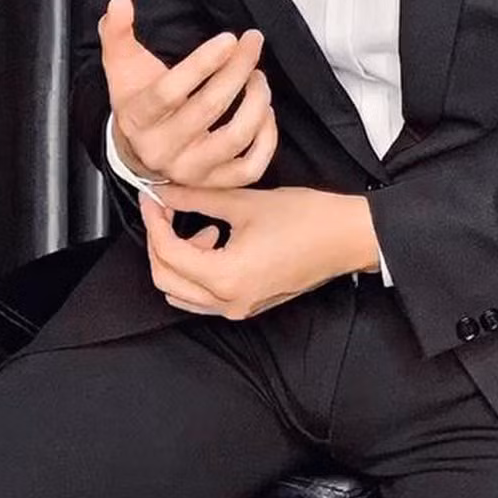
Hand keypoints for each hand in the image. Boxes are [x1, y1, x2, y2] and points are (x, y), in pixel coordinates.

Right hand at [98, 0, 277, 187]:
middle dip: (237, 70)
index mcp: (138, 118)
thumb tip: (119, 1)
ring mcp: (190, 171)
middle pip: (208, 108)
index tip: (229, 39)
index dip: (203, 63)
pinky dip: (267, 138)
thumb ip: (117, 32)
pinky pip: (251, 167)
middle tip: (252, 43)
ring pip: (234, 139)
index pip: (170, 92)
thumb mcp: (121, 65)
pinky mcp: (215, 183)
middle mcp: (162, 150)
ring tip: (258, 76)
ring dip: (256, 102)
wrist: (139, 149)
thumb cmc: (137, 99)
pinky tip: (265, 111)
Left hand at [139, 185, 378, 317]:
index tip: (151, 196)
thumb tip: (165, 190)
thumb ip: (199, 196)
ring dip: (178, 257)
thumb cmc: (306, 219)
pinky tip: (215, 238)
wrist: (347, 237)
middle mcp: (228, 301)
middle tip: (163, 208)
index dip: (153, 221)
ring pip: (183, 291)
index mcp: (225, 277)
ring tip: (198, 223)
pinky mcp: (248, 304)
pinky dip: (198, 268)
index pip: (168, 253)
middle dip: (159, 241)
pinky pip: (204, 295)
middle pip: (167, 279)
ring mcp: (239, 307)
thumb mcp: (246, 202)